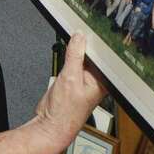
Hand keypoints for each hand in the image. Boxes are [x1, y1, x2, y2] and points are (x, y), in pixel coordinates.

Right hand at [34, 32, 107, 153]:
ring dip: (77, 48)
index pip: (104, 56)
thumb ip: (75, 55)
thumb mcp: (70, 78)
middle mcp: (96, 80)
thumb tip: (79, 37)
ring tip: (75, 34)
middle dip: (87, 43)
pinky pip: (73, 62)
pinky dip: (69, 55)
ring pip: (83, 57)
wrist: (49, 125)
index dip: (98, 41)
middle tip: (81, 28)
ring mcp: (84, 79)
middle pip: (94, 55)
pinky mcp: (72, 79)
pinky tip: (68, 47)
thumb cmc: (65, 112)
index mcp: (103, 81)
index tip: (92, 28)